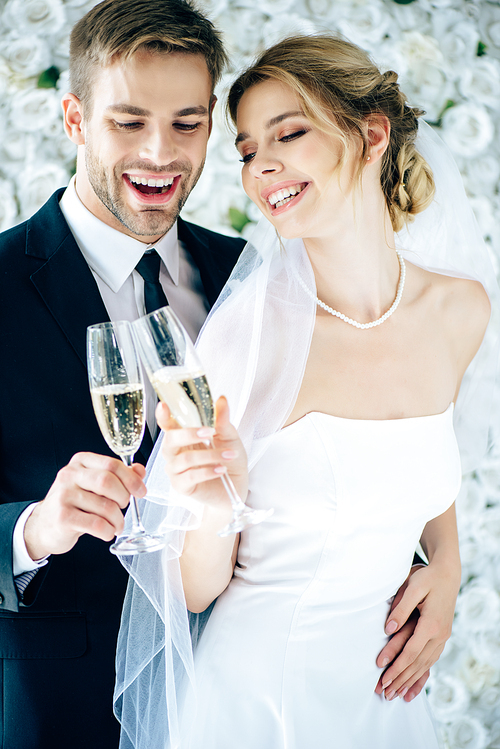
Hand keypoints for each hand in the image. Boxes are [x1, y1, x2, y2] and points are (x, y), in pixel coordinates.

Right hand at [24, 453, 145, 559]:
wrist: (45, 525)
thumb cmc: (74, 502)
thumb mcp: (94, 484)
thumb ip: (118, 475)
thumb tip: (140, 470)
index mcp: (80, 462)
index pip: (112, 464)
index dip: (131, 479)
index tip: (141, 491)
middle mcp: (69, 475)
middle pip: (107, 482)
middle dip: (123, 498)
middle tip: (123, 508)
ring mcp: (64, 496)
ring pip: (105, 506)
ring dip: (117, 520)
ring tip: (116, 525)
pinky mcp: (63, 517)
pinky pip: (96, 524)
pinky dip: (108, 531)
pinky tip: (107, 533)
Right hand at [157, 396, 247, 514]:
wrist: (236, 487)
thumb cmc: (229, 461)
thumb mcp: (229, 437)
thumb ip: (222, 420)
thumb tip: (221, 399)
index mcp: (184, 437)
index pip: (168, 425)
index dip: (163, 416)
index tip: (164, 406)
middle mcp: (175, 453)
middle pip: (170, 440)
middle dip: (189, 434)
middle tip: (209, 431)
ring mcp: (176, 471)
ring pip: (184, 459)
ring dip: (209, 456)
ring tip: (228, 455)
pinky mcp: (182, 487)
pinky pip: (189, 477)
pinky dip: (207, 471)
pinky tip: (221, 469)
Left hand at [375, 562, 458, 701]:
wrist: (447, 573)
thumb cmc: (427, 577)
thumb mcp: (412, 587)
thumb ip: (400, 609)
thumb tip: (387, 629)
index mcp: (431, 624)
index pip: (410, 652)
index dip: (396, 667)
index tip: (382, 678)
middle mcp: (439, 634)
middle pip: (417, 664)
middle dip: (400, 680)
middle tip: (385, 695)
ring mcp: (443, 637)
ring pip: (425, 665)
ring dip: (410, 681)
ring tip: (397, 695)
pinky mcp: (442, 635)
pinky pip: (432, 660)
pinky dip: (422, 674)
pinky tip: (415, 683)